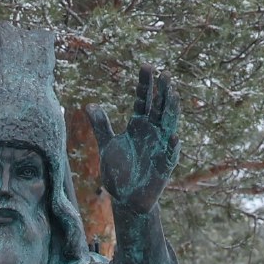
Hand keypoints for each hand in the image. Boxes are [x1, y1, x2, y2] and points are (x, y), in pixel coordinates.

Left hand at [85, 66, 178, 215]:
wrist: (126, 198)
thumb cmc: (119, 171)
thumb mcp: (107, 145)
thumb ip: (101, 125)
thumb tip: (90, 105)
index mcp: (138, 126)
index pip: (144, 100)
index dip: (145, 84)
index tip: (146, 65)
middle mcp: (152, 133)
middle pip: (159, 108)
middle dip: (162, 92)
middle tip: (164, 74)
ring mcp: (160, 147)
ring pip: (169, 125)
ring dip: (171, 110)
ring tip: (173, 94)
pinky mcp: (164, 165)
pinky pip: (170, 154)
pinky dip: (172, 146)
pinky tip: (173, 135)